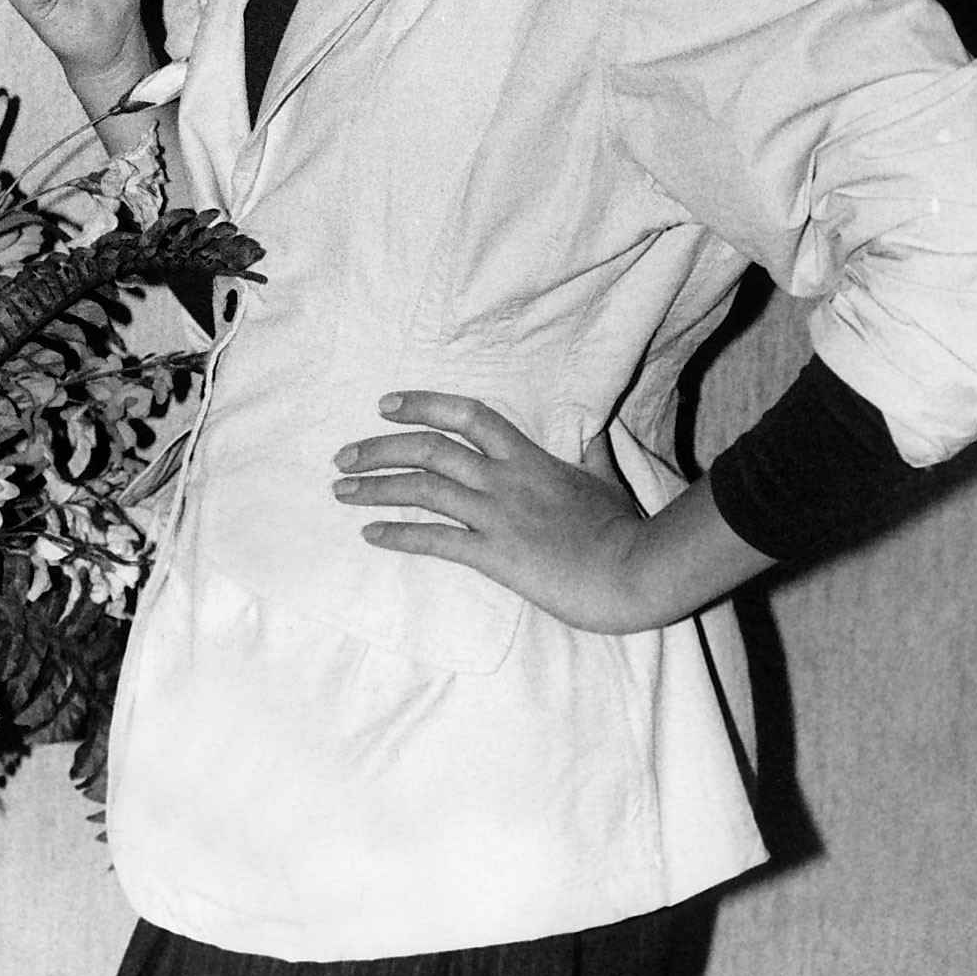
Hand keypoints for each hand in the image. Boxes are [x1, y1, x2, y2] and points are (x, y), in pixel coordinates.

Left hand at [332, 391, 647, 633]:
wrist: (635, 570)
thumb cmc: (624, 528)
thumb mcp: (605, 478)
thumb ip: (592, 452)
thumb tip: (595, 430)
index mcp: (529, 457)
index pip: (469, 415)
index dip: (423, 405)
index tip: (385, 405)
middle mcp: (505, 479)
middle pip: (430, 450)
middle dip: (380, 449)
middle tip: (344, 456)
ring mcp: (498, 516)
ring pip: (424, 490)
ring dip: (376, 488)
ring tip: (340, 491)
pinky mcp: (496, 556)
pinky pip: (436, 540)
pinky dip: (399, 534)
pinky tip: (370, 534)